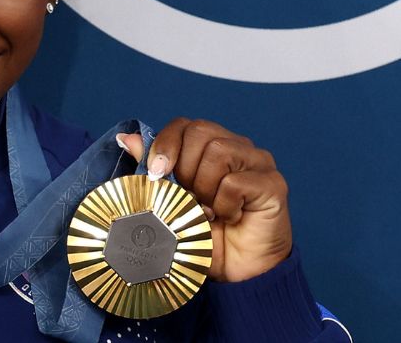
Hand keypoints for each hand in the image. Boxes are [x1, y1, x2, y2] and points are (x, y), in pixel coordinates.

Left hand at [116, 118, 291, 282]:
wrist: (237, 273)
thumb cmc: (204, 236)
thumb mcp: (170, 201)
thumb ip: (153, 168)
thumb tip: (126, 138)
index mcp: (212, 146)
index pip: (185, 125)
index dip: (166, 144)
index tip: (156, 173)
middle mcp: (238, 147)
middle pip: (200, 132)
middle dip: (185, 169)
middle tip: (189, 198)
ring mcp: (259, 162)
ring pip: (219, 152)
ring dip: (204, 188)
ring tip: (209, 211)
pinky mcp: (273, 184)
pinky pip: (235, 182)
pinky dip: (224, 206)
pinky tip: (229, 218)